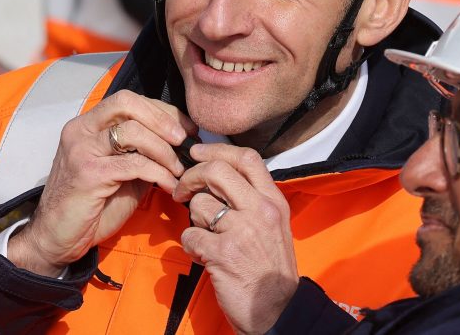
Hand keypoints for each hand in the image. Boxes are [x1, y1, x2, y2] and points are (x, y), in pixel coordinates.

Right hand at [8, 90, 194, 275]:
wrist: (58, 236)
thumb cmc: (92, 206)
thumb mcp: (122, 172)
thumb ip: (141, 152)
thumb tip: (179, 143)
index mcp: (87, 125)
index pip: (128, 100)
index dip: (162, 111)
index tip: (186, 129)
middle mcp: (81, 130)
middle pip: (126, 103)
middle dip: (162, 119)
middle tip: (184, 141)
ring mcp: (82, 150)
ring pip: (132, 131)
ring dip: (163, 150)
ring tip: (178, 169)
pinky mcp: (88, 173)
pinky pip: (134, 164)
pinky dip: (159, 173)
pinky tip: (169, 185)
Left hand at [173, 144, 297, 334]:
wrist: (277, 310)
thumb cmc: (269, 267)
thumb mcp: (273, 225)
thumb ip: (250, 199)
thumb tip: (215, 176)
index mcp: (273, 201)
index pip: (246, 158)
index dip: (216, 149)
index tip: (196, 152)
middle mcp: (260, 211)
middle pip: (216, 171)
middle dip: (191, 176)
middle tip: (182, 189)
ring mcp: (242, 231)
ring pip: (198, 205)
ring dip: (193, 221)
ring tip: (205, 237)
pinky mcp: (223, 253)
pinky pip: (190, 235)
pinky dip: (191, 245)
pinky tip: (203, 256)